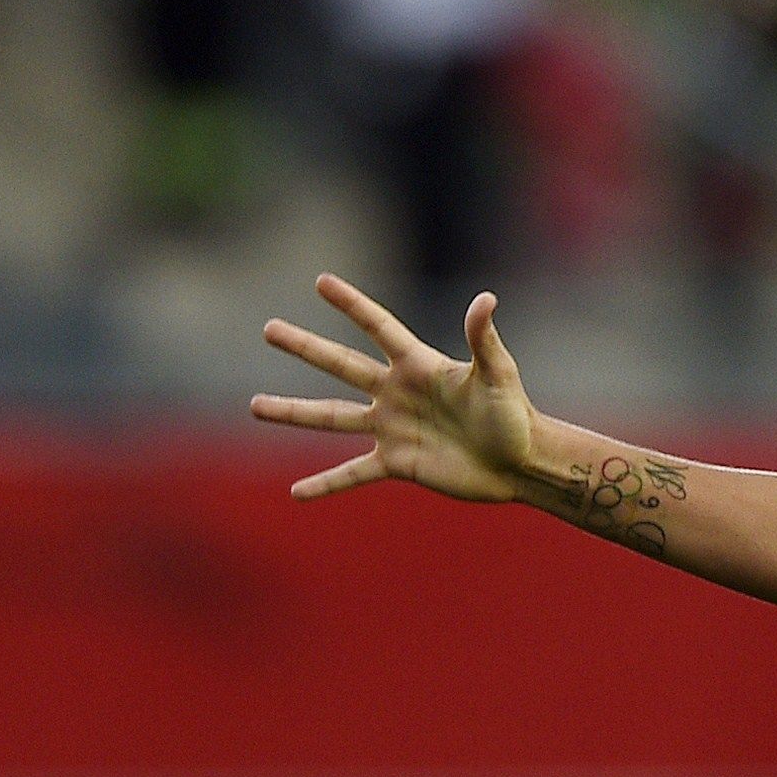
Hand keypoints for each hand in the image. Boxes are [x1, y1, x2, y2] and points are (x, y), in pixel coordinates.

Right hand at [253, 276, 539, 505]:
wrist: (522, 463)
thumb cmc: (515, 415)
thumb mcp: (499, 374)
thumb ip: (484, 339)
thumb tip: (485, 299)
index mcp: (417, 366)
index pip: (378, 327)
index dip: (352, 305)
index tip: (321, 281)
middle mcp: (396, 393)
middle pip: (340, 365)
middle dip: (304, 346)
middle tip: (269, 328)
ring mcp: (392, 428)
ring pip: (331, 417)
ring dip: (293, 412)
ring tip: (255, 405)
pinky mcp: (397, 464)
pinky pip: (352, 474)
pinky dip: (325, 484)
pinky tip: (296, 494)